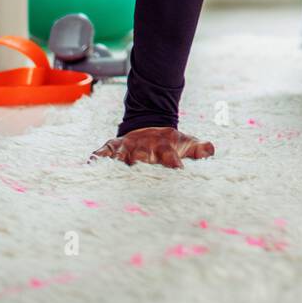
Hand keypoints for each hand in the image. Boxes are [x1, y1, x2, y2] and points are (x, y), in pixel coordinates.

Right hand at [88, 127, 214, 168]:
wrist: (150, 125)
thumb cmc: (170, 142)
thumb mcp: (186, 142)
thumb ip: (199, 148)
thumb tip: (211, 150)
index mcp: (164, 148)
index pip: (170, 157)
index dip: (174, 163)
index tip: (177, 170)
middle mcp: (145, 149)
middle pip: (142, 158)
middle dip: (141, 166)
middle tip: (139, 177)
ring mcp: (128, 148)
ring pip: (122, 156)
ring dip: (117, 164)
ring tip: (111, 173)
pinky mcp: (114, 147)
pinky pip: (103, 153)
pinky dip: (97, 157)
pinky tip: (90, 164)